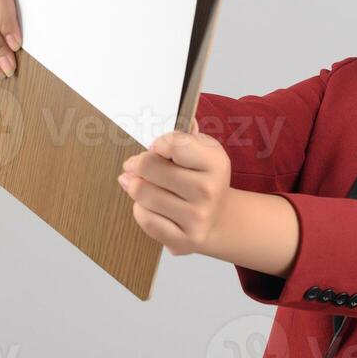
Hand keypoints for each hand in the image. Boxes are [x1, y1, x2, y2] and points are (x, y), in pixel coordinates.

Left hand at [117, 123, 232, 255]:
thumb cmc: (204, 180)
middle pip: (150, 167)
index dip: (158, 144)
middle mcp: (209, 191)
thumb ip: (187, 137)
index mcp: (216, 163)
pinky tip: (147, 206)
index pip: (174, 144)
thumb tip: (183, 117)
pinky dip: (140, 209)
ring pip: (143, 194)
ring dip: (136, 187)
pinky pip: (145, 218)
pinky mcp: (183, 240)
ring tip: (138, 184)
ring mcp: (197, 218)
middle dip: (138, 164)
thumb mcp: (204, 153)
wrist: (220, 221)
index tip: (157, 148)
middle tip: (136, 165)